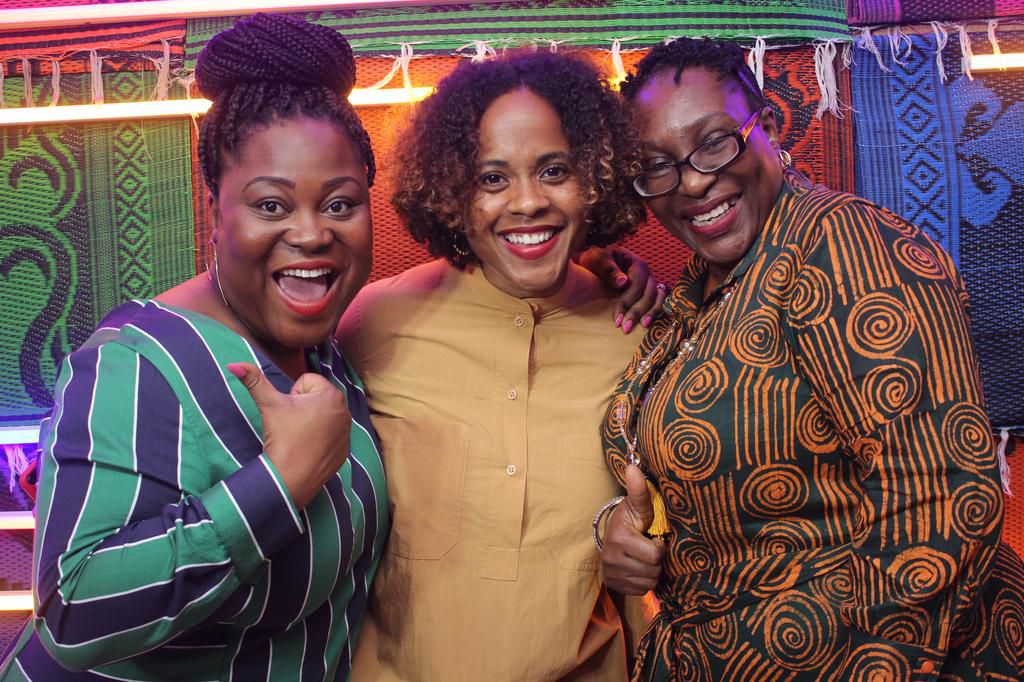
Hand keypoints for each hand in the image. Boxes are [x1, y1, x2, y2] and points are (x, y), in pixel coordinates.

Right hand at [228, 362, 350, 509]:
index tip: (289, 412)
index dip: (293, 395)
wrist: (290, 478)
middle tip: (294, 425)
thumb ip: (254, 380)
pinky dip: (320, 439)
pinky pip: (330, 435)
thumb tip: (234, 364)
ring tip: (301, 436)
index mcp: (330, 394)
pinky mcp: (345, 448)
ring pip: (322, 415)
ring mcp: (347, 431)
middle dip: (304, 406)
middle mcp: (344, 409)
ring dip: (312, 421)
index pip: (306, 381)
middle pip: (316, 397)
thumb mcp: (269, 404)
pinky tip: (309, 448)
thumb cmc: (282, 437)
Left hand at [578, 246, 666, 333]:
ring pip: (657, 298)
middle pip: (649, 294)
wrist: (596, 259)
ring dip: (651, 313)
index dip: (628, 303)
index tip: (617, 320)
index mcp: (637, 264)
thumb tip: (622, 282)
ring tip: (643, 327)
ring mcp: (649, 283)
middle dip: (637, 312)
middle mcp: (647, 274)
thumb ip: (609, 270)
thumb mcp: (599, 260)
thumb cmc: (596, 258)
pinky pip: (656, 301)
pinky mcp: (647, 291)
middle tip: (625, 328)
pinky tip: (648, 322)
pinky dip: (654, 311)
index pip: (636, 286)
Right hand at [601, 464, 664, 594]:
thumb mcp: (636, 505)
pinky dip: (643, 582)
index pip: (655, 556)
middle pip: (653, 572)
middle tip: (648, 548)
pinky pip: (641, 591)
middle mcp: (611, 559)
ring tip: (644, 558)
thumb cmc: (630, 520)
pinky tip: (638, 569)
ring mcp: (611, 574)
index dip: (659, 547)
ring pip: (648, 583)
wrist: (611, 537)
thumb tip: (633, 466)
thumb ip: (638, 490)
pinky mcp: (613, 585)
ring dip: (651, 572)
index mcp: (619, 539)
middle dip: (656, 561)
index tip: (652, 538)